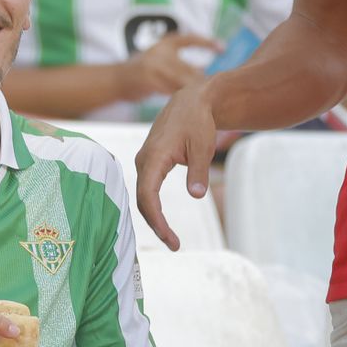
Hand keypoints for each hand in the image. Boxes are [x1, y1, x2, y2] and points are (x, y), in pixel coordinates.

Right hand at [116, 32, 222, 101]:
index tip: (223, 47)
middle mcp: (159, 53)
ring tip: (207, 98)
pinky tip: (189, 104)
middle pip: (189, 68)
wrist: (114, 81)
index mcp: (163, 44)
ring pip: (182, 81)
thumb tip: (205, 69)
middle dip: (203, 80)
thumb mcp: (158, 59)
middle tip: (217, 88)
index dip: (206, 43)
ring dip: (195, 90)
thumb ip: (178, 64)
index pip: (189, 39)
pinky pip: (171, 91)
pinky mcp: (149, 81)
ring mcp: (153, 67)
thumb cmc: (140, 72)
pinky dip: (182, 97)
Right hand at [134, 81, 218, 250]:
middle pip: (142, 200)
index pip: (147, 195)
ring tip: (171, 237)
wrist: (191, 101)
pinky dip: (153, 207)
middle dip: (156, 225)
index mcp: (154, 157)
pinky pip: (147, 189)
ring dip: (154, 217)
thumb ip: (199, 171)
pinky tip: (162, 220)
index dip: (157, 219)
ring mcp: (144, 162)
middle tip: (175, 245)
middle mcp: (143, 161)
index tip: (170, 238)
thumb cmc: (198, 122)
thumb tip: (197, 195)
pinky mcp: (149, 163)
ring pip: (143, 196)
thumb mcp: (203, 147)